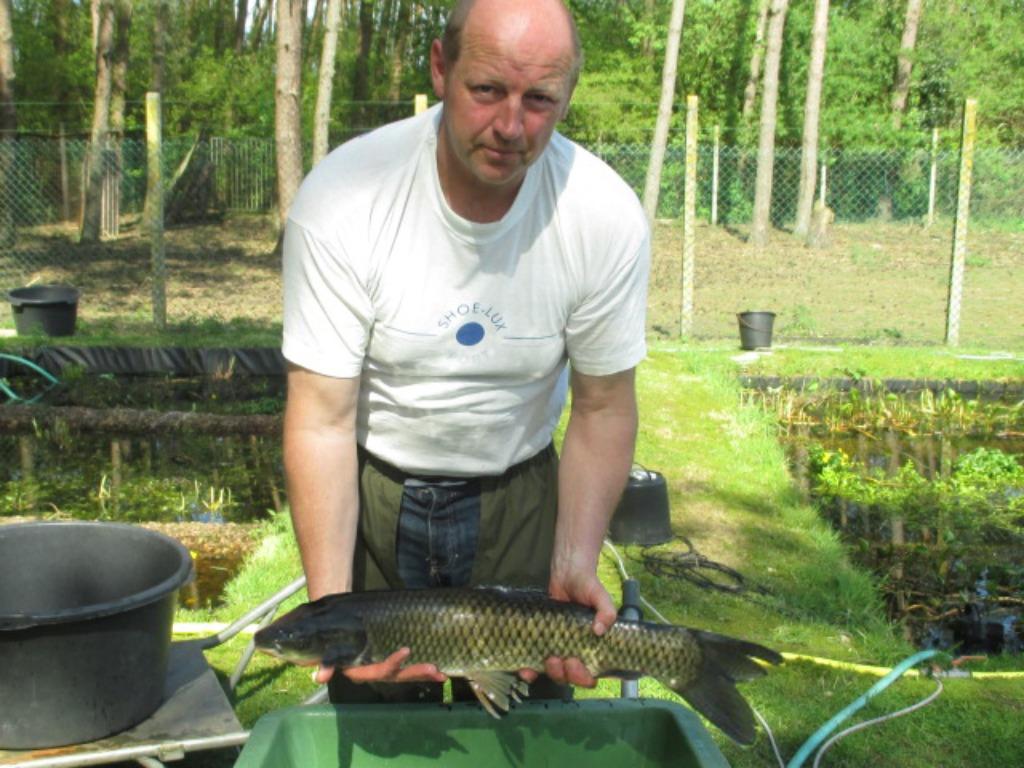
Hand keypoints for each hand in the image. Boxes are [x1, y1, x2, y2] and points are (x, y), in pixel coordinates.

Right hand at [302, 648, 447, 685]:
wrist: (335, 633)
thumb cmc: (335, 640)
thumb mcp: (328, 651)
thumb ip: (327, 663)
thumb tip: (319, 676)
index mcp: (363, 670)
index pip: (380, 670)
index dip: (393, 662)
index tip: (406, 650)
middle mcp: (377, 672)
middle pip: (398, 675)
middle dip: (416, 672)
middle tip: (434, 669)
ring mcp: (387, 668)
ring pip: (407, 674)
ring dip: (424, 674)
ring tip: (442, 674)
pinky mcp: (395, 663)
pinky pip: (410, 668)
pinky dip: (425, 672)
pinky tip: (443, 672)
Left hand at [532, 572, 616, 687]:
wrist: (567, 573)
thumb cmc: (588, 586)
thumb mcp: (601, 596)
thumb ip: (607, 611)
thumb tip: (599, 629)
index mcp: (594, 648)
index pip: (591, 675)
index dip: (583, 676)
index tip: (575, 661)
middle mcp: (577, 652)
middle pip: (570, 678)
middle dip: (564, 674)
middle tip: (558, 659)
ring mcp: (558, 649)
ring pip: (553, 673)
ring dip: (548, 673)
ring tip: (546, 659)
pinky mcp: (542, 642)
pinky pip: (536, 663)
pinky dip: (530, 670)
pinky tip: (525, 668)